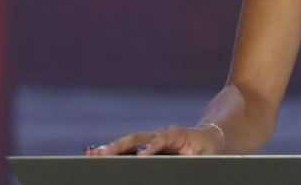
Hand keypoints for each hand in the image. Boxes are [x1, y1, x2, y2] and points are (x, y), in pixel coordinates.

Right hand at [85, 124, 223, 155]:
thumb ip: (198, 161)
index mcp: (176, 134)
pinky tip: (94, 154)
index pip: (161, 140)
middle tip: (104, 154)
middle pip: (138, 138)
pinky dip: (112, 150)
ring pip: (128, 142)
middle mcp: (159, 134)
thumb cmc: (206, 149)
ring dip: (111, 147)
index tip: (141, 156)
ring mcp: (150, 139)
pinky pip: (127, 147)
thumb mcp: (207, 156)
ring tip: (93, 154)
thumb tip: (188, 166)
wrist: (205, 137)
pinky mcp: (145, 145)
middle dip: (121, 146)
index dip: (151, 147)